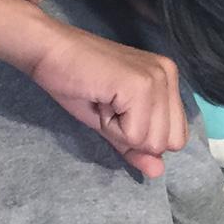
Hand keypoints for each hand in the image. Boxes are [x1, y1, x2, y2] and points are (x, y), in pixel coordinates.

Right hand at [22, 21, 185, 177]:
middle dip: (133, 136)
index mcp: (168, 80)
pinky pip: (134, 134)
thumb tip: (158, 173)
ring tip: (104, 101)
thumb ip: (137, 146)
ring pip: (153, 142)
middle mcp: (169, 75)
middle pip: (169, 142)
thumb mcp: (112, 123)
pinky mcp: (140, 85)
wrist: (48, 51)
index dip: (142, 136)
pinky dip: (111, 127)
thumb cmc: (75, 82)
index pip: (176, 136)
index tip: (116, 109)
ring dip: (120, 131)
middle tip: (108, 105)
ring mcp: (158, 78)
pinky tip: (99, 100)